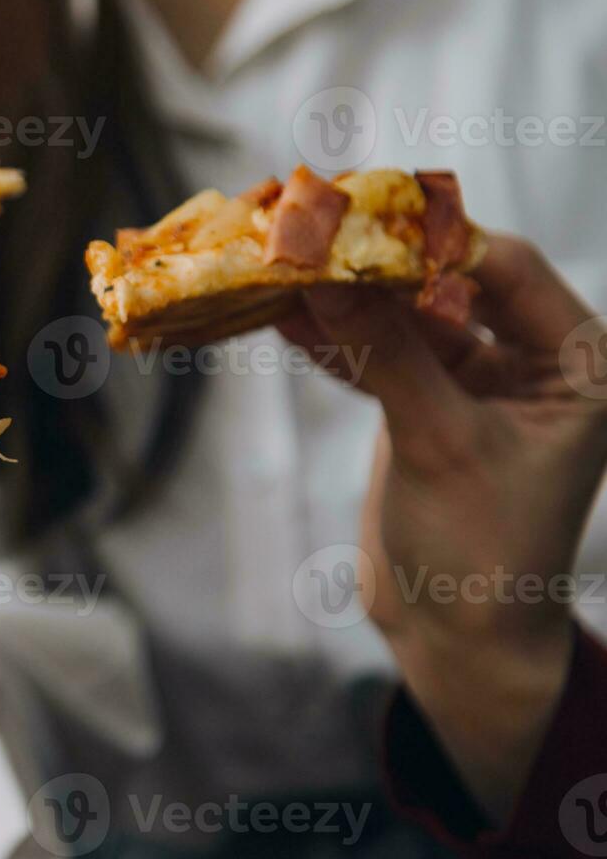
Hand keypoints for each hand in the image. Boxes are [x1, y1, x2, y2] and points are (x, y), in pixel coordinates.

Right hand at [281, 236, 606, 819]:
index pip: (506, 270)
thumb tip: (327, 278)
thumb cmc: (483, 550)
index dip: (434, 241)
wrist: (457, 640)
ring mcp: (473, 384)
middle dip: (379, 265)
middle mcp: (530, 362)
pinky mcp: (422, 407)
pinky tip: (284, 317)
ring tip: (283, 267)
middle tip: (313, 233)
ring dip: (345, 300)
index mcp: (575, 364)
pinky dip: (333, 341)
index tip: (360, 219)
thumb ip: (388, 354)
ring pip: (404, 318)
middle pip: (448, 284)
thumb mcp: (440, 443)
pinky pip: (377, 356)